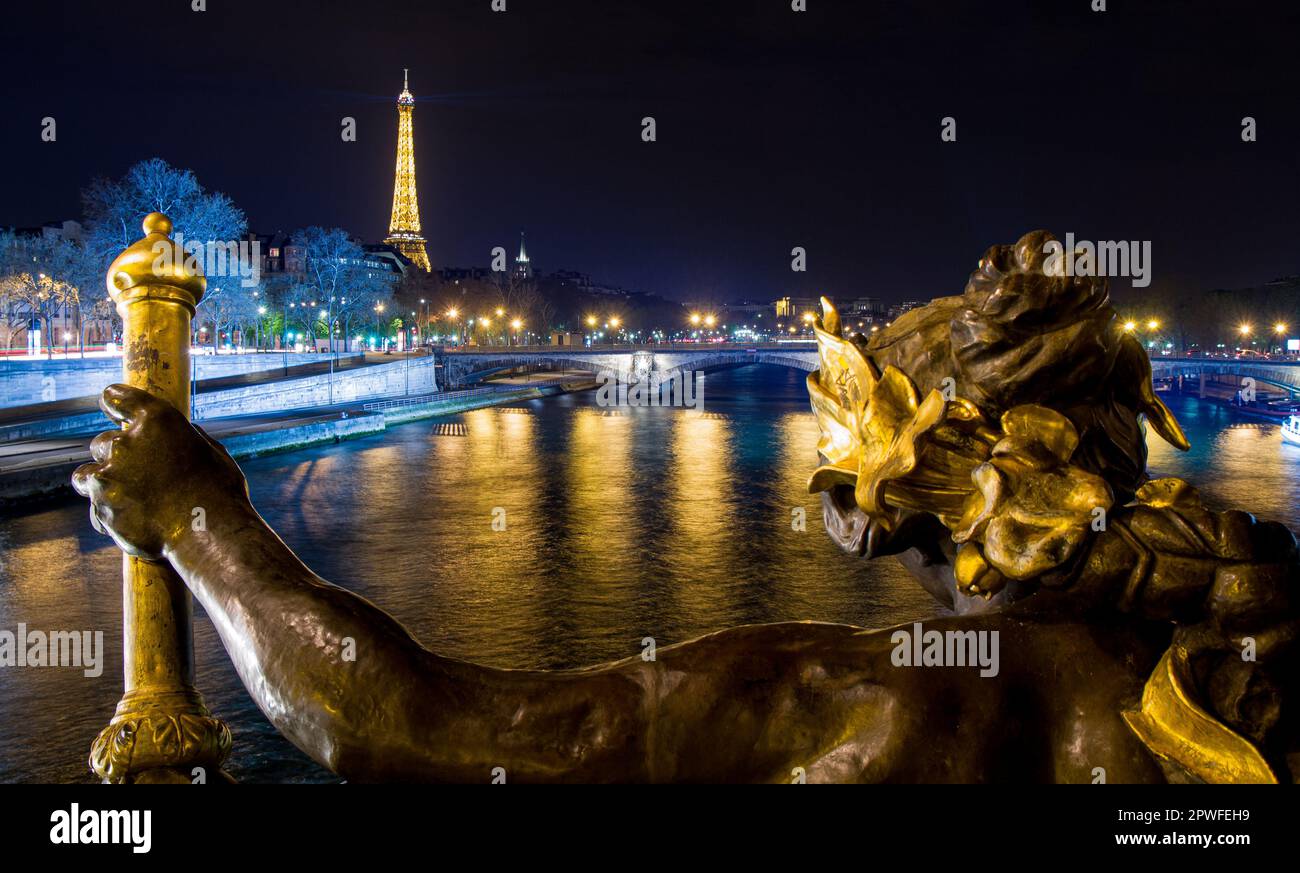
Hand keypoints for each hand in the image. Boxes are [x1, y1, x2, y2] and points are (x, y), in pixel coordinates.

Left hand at [72, 384, 251, 560]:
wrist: (209, 534)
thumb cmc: (219, 493)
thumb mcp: (212, 454)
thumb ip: (188, 439)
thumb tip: (184, 435)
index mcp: (156, 420)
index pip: (117, 397)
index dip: (114, 402)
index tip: (112, 409)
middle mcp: (125, 443)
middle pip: (102, 443)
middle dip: (116, 455)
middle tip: (138, 471)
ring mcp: (108, 477)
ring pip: (88, 474)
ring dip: (102, 481)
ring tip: (125, 496)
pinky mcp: (101, 508)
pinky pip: (95, 507)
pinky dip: (108, 510)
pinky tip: (132, 517)